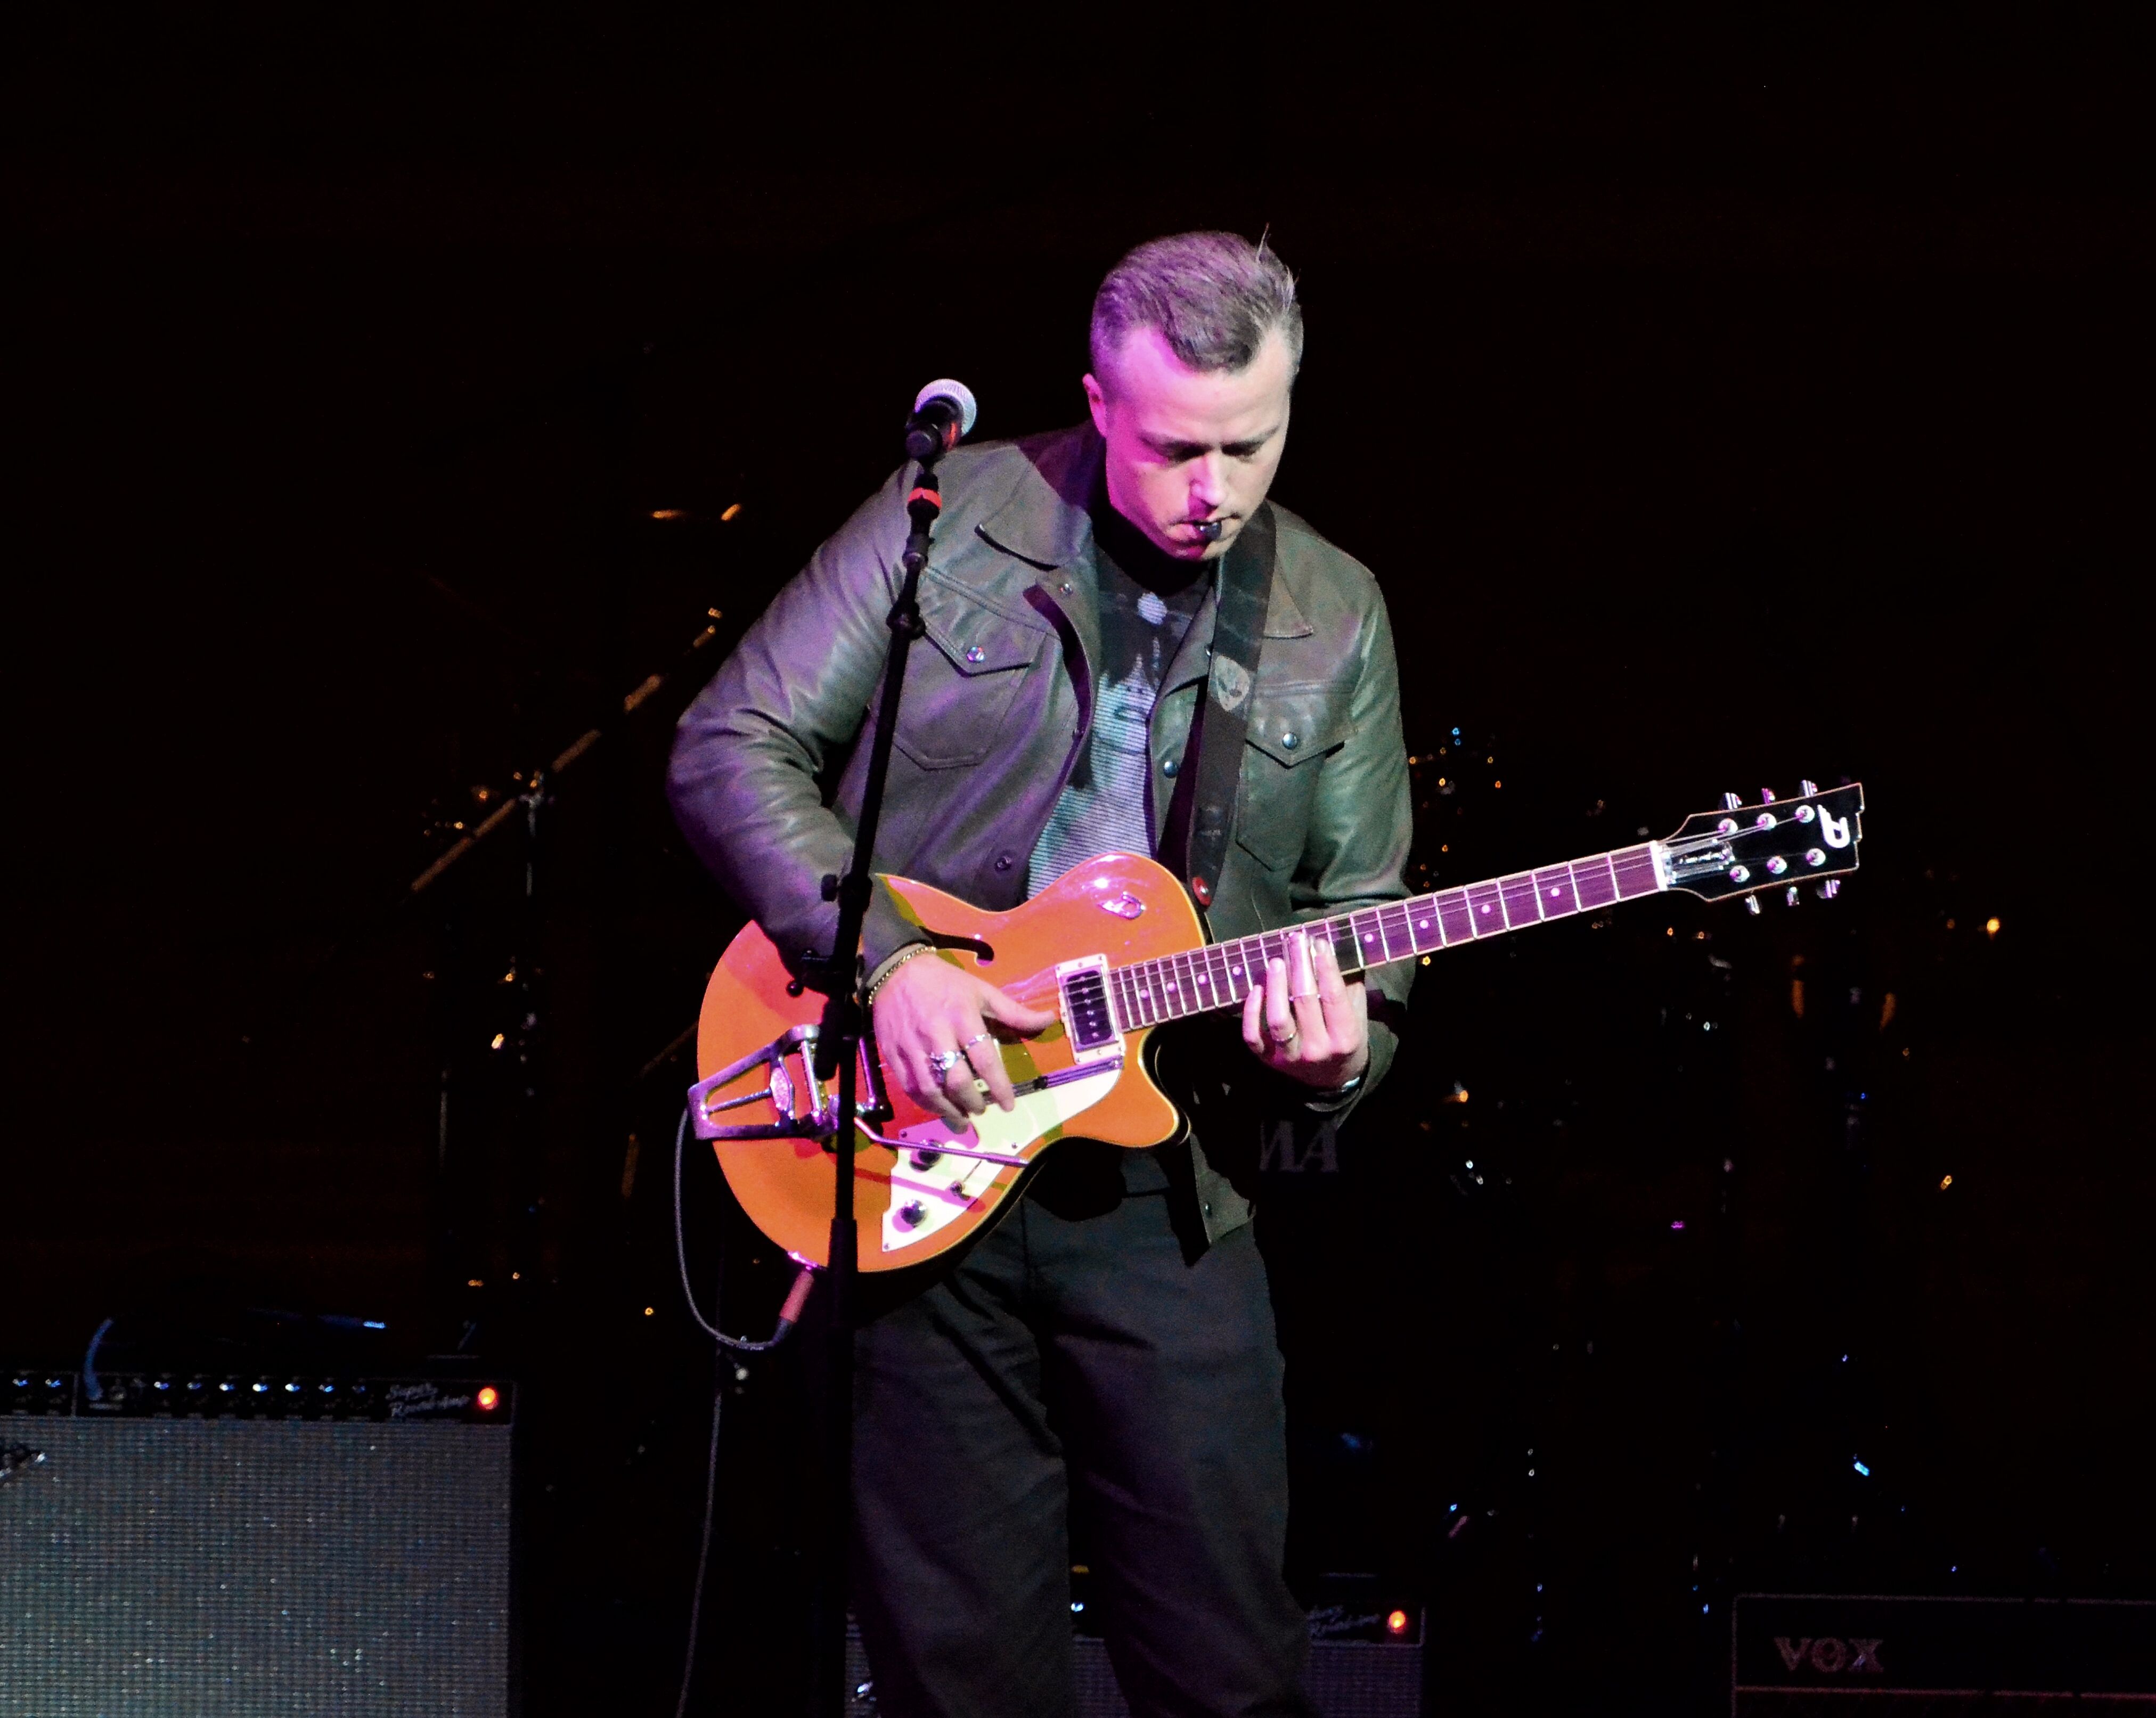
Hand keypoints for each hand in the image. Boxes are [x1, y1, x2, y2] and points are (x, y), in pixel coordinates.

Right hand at [871, 952, 1056, 1126]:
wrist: (895, 971)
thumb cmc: (945, 982)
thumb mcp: (982, 991)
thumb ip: (1014, 1011)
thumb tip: (1049, 1020)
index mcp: (962, 1016)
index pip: (984, 1058)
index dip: (999, 1086)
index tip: (1008, 1105)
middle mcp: (936, 1034)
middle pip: (956, 1079)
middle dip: (972, 1101)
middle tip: (981, 1109)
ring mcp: (912, 1046)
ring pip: (930, 1088)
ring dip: (948, 1109)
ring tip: (962, 1118)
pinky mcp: (893, 1054)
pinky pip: (909, 1086)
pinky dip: (926, 1103)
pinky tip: (938, 1108)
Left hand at [1240, 925, 1369, 1090]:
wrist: (1333, 1080)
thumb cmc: (1345, 1037)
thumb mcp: (1357, 1013)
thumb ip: (1349, 984)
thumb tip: (1334, 946)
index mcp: (1345, 1038)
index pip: (1334, 996)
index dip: (1325, 966)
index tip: (1318, 942)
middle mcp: (1317, 1050)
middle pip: (1305, 1002)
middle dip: (1300, 966)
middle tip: (1295, 940)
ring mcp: (1290, 1057)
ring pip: (1278, 1020)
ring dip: (1275, 987)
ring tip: (1276, 962)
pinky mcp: (1268, 1060)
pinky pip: (1253, 1036)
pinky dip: (1251, 1012)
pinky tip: (1257, 988)